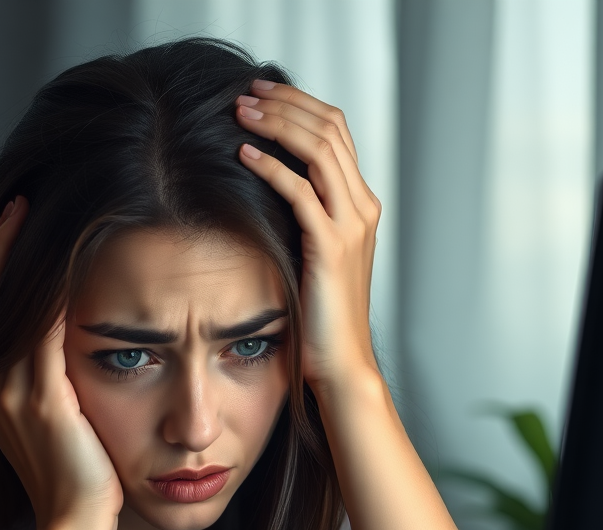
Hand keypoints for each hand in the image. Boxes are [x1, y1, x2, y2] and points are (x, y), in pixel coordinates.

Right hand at [0, 197, 122, 529]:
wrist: (77, 526)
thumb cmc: (80, 482)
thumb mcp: (58, 426)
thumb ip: (52, 386)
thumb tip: (70, 352)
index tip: (17, 226)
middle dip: (5, 246)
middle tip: (25, 202)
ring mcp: (10, 391)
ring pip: (15, 305)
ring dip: (30, 257)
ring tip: (47, 215)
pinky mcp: (43, 399)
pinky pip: (48, 326)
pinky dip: (59, 287)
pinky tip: (77, 254)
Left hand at [235, 81, 381, 394]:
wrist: (340, 363)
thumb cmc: (319, 318)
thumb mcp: (312, 258)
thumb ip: (301, 221)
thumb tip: (262, 191)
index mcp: (360, 205)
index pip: (336, 133)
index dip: (299, 105)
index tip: (261, 95)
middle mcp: (362, 207)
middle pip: (329, 129)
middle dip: (286, 103)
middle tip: (245, 93)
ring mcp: (351, 225)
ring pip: (319, 149)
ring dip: (277, 124)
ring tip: (241, 112)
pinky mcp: (332, 247)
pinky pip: (300, 191)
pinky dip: (270, 166)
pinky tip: (243, 154)